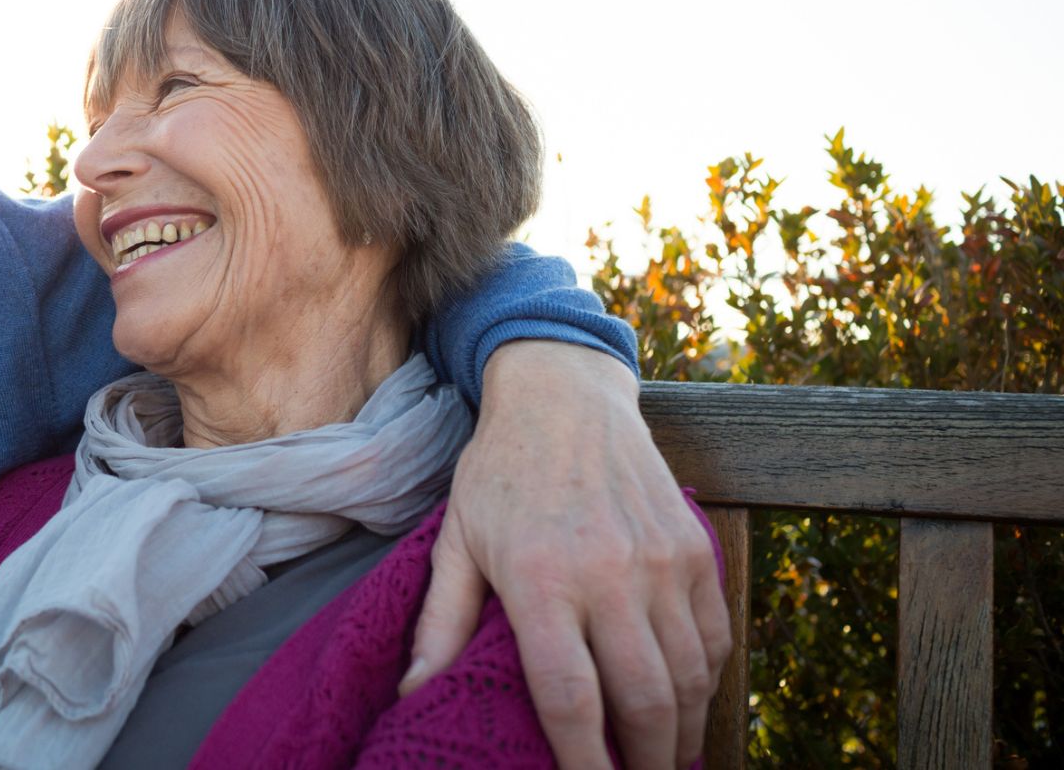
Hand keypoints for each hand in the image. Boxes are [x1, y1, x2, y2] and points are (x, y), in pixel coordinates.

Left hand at [400, 340, 730, 769]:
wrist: (564, 396)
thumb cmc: (500, 473)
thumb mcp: (456, 540)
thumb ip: (443, 621)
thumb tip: (413, 692)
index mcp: (540, 578)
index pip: (570, 698)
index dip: (584, 761)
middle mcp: (609, 574)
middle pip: (644, 700)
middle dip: (647, 763)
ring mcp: (661, 560)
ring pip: (689, 676)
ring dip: (683, 732)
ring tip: (665, 759)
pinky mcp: (693, 548)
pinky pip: (716, 635)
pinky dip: (707, 682)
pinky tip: (687, 703)